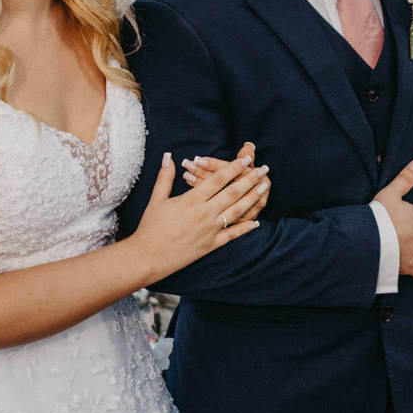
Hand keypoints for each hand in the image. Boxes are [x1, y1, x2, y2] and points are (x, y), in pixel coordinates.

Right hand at [133, 152, 268, 275]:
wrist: (148, 257)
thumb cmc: (150, 227)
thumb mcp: (156, 199)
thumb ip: (165, 176)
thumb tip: (169, 155)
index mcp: (191, 200)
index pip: (218, 180)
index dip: (233, 168)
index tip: (245, 159)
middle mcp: (204, 214)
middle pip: (232, 192)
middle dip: (250, 179)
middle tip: (264, 170)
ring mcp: (209, 230)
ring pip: (237, 211)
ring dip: (253, 198)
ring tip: (264, 187)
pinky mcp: (211, 245)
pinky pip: (232, 235)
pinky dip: (245, 228)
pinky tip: (256, 222)